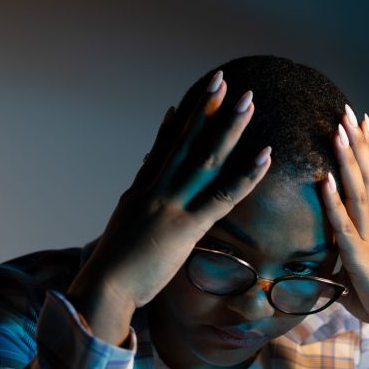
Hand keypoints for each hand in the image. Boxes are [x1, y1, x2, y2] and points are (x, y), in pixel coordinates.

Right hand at [68, 71, 271, 343]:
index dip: (177, 125)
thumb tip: (143, 182)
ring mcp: (171, 205)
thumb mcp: (124, 230)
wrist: (104, 289)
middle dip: (205, 108)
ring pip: (205, 158)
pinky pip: (223, 196)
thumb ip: (138, 204)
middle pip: (185, 142)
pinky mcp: (186, 227)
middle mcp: (155, 190)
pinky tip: (265, 154)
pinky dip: (246, 174)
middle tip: (223, 79)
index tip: (189, 100)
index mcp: (141, 193)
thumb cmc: (115, 271)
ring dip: (228, 126)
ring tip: (247, 99)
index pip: (162, 150)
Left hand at [321, 107, 368, 368]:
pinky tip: (325, 180)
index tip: (357, 123)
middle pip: (365, 177)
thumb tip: (317, 256)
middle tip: (348, 110)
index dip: (364, 152)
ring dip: (348, 161)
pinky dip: (333, 203)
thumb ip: (337, 260)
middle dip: (357, 143)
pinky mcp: (361, 260)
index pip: (367, 183)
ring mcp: (368, 241)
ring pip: (359, 194)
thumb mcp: (352, 276)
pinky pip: (345, 227)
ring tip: (338, 129)